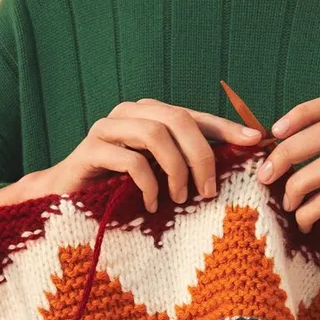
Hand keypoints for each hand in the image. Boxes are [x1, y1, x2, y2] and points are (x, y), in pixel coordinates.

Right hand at [0, 99, 261, 213]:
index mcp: (151, 116)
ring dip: (176, 169)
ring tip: (180, 199)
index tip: (255, 144)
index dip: (226, 128)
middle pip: (178, 119)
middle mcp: (130, 114)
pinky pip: (131, 160)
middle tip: (209, 190)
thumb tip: (238, 163)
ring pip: (155, 134)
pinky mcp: (90, 150)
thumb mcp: (161, 179)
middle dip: (202, 156)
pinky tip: (150, 205)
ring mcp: (108, 129)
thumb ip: (188, 166)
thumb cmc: (119, 193)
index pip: (195, 115)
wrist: (64, 204)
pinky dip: (149, 183)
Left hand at [256, 95, 319, 303]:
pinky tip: (302, 226)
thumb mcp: (307, 183)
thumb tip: (255, 144)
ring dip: (298, 184)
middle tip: (265, 176)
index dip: (302, 113)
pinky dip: (307, 213)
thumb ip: (293, 161)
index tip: (272, 132)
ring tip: (287, 206)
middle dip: (289, 152)